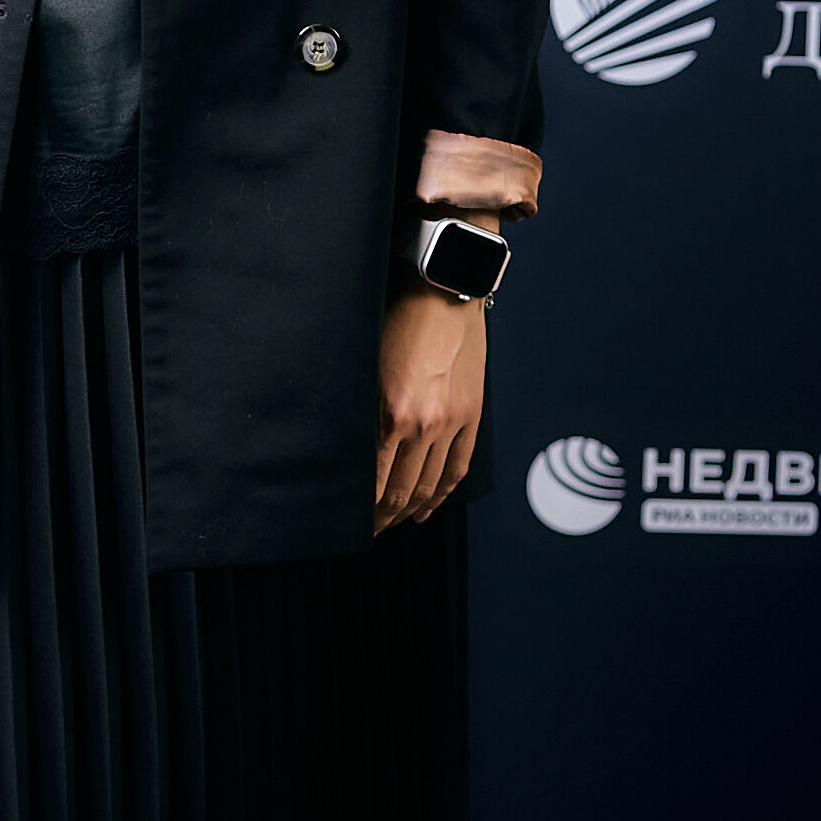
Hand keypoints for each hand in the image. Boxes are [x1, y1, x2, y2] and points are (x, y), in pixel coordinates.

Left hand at [374, 285, 488, 531]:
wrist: (444, 289)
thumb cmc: (399, 315)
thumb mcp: (366, 364)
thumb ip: (361, 409)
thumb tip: (349, 446)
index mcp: (391, 414)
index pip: (373, 480)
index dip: (363, 509)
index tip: (351, 522)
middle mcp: (424, 424)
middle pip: (401, 489)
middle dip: (382, 517)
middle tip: (368, 531)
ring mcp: (452, 422)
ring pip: (429, 484)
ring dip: (408, 509)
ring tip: (393, 523)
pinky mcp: (471, 414)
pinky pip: (457, 465)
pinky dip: (443, 492)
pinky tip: (427, 506)